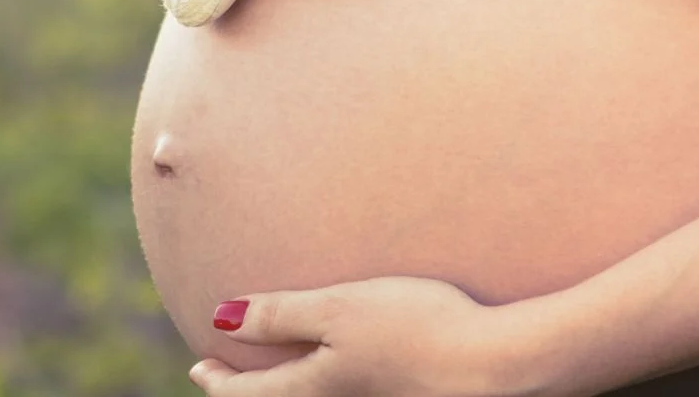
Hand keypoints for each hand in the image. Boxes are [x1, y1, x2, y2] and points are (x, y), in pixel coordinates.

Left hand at [188, 275, 522, 396]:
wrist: (498, 366)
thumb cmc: (419, 330)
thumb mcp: (340, 310)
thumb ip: (280, 315)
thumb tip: (220, 319)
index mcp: (314, 391)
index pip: (248, 395)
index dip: (219, 381)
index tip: (201, 366)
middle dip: (250, 394)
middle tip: (226, 377)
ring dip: (289, 393)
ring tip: (280, 374)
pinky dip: (328, 389)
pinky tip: (344, 372)